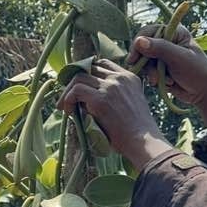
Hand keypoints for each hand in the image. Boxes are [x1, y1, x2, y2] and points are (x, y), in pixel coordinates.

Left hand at [57, 59, 172, 170]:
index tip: (77, 89)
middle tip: (65, 100)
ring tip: (65, 108)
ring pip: (79, 78)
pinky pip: (76, 90)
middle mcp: (120, 78)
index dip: (86, 74)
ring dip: (67, 93)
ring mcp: (110, 87)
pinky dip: (68, 100)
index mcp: (129, 77)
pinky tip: (69, 112)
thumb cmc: (133, 132)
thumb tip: (84, 101)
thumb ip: (112, 97)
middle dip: (72, 84)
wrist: (142, 141)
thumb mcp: (126, 105)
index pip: (102, 64)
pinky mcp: (101, 99)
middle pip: (88, 69)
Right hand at [128, 25, 206, 125]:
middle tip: (152, 77)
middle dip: (145, 64)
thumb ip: (159, 48)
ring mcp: (162, 57)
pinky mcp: (159, 70)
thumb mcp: (178, 58)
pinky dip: (152, 79)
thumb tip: (138, 41)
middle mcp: (167, 42)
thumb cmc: (197, 72)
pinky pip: (147, 73)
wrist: (203, 92)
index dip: (138, 44)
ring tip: (160, 81)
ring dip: (150, 73)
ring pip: (144, 62)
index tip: (133, 59)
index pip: (148, 32)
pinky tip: (164, 84)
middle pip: (143, 49)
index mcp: (174, 33)